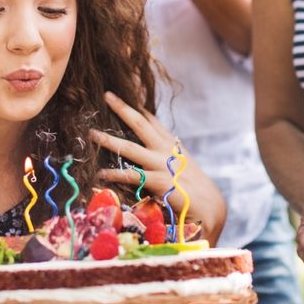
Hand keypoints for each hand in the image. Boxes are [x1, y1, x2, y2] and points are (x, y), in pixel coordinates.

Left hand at [88, 91, 225, 243]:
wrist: (212, 210)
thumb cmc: (196, 194)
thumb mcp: (183, 171)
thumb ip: (169, 161)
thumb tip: (152, 159)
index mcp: (173, 147)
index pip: (154, 121)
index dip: (140, 107)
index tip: (127, 93)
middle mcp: (166, 151)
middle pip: (141, 124)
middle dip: (123, 108)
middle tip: (107, 95)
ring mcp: (163, 165)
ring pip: (130, 148)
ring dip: (109, 140)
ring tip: (91, 133)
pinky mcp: (160, 181)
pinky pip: (132, 176)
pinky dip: (114, 175)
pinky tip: (100, 173)